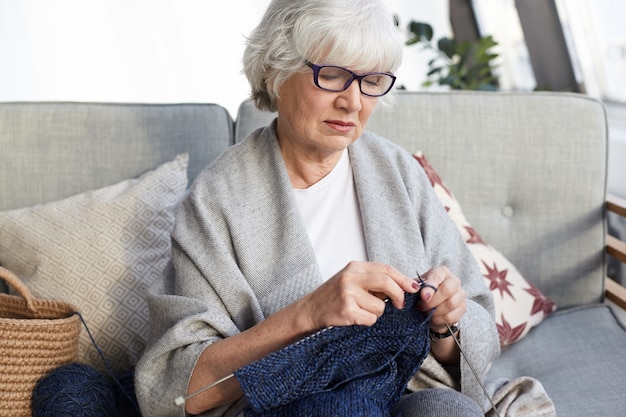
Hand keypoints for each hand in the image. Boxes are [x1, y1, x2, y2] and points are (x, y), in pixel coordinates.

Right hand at [298, 261, 419, 329]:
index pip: (386, 269)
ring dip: (376, 312)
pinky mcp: (346, 310)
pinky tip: (355, 317)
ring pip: (380, 306)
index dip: (403, 279)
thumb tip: (404, 286)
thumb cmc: (335, 295)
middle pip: (387, 283)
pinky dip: (367, 321)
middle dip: (398, 295)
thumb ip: (373, 279)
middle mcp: (351, 277)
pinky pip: (371, 319)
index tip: (414, 288)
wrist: (310, 310)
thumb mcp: (351, 279)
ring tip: (361, 310)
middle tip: (399, 305)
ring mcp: (347, 294)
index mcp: (354, 267)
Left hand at [416, 266, 465, 332]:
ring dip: (435, 311)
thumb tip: (413, 289)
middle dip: (432, 301)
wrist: (434, 306)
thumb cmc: (424, 292)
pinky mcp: (462, 308)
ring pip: (450, 304)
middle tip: (421, 306)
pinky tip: (432, 318)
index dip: (430, 287)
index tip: (423, 297)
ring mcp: (460, 295)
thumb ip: (415, 287)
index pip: (437, 276)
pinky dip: (439, 319)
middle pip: (447, 290)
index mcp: (442, 272)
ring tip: (425, 312)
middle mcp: (454, 281)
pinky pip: (451, 316)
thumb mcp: (418, 287)